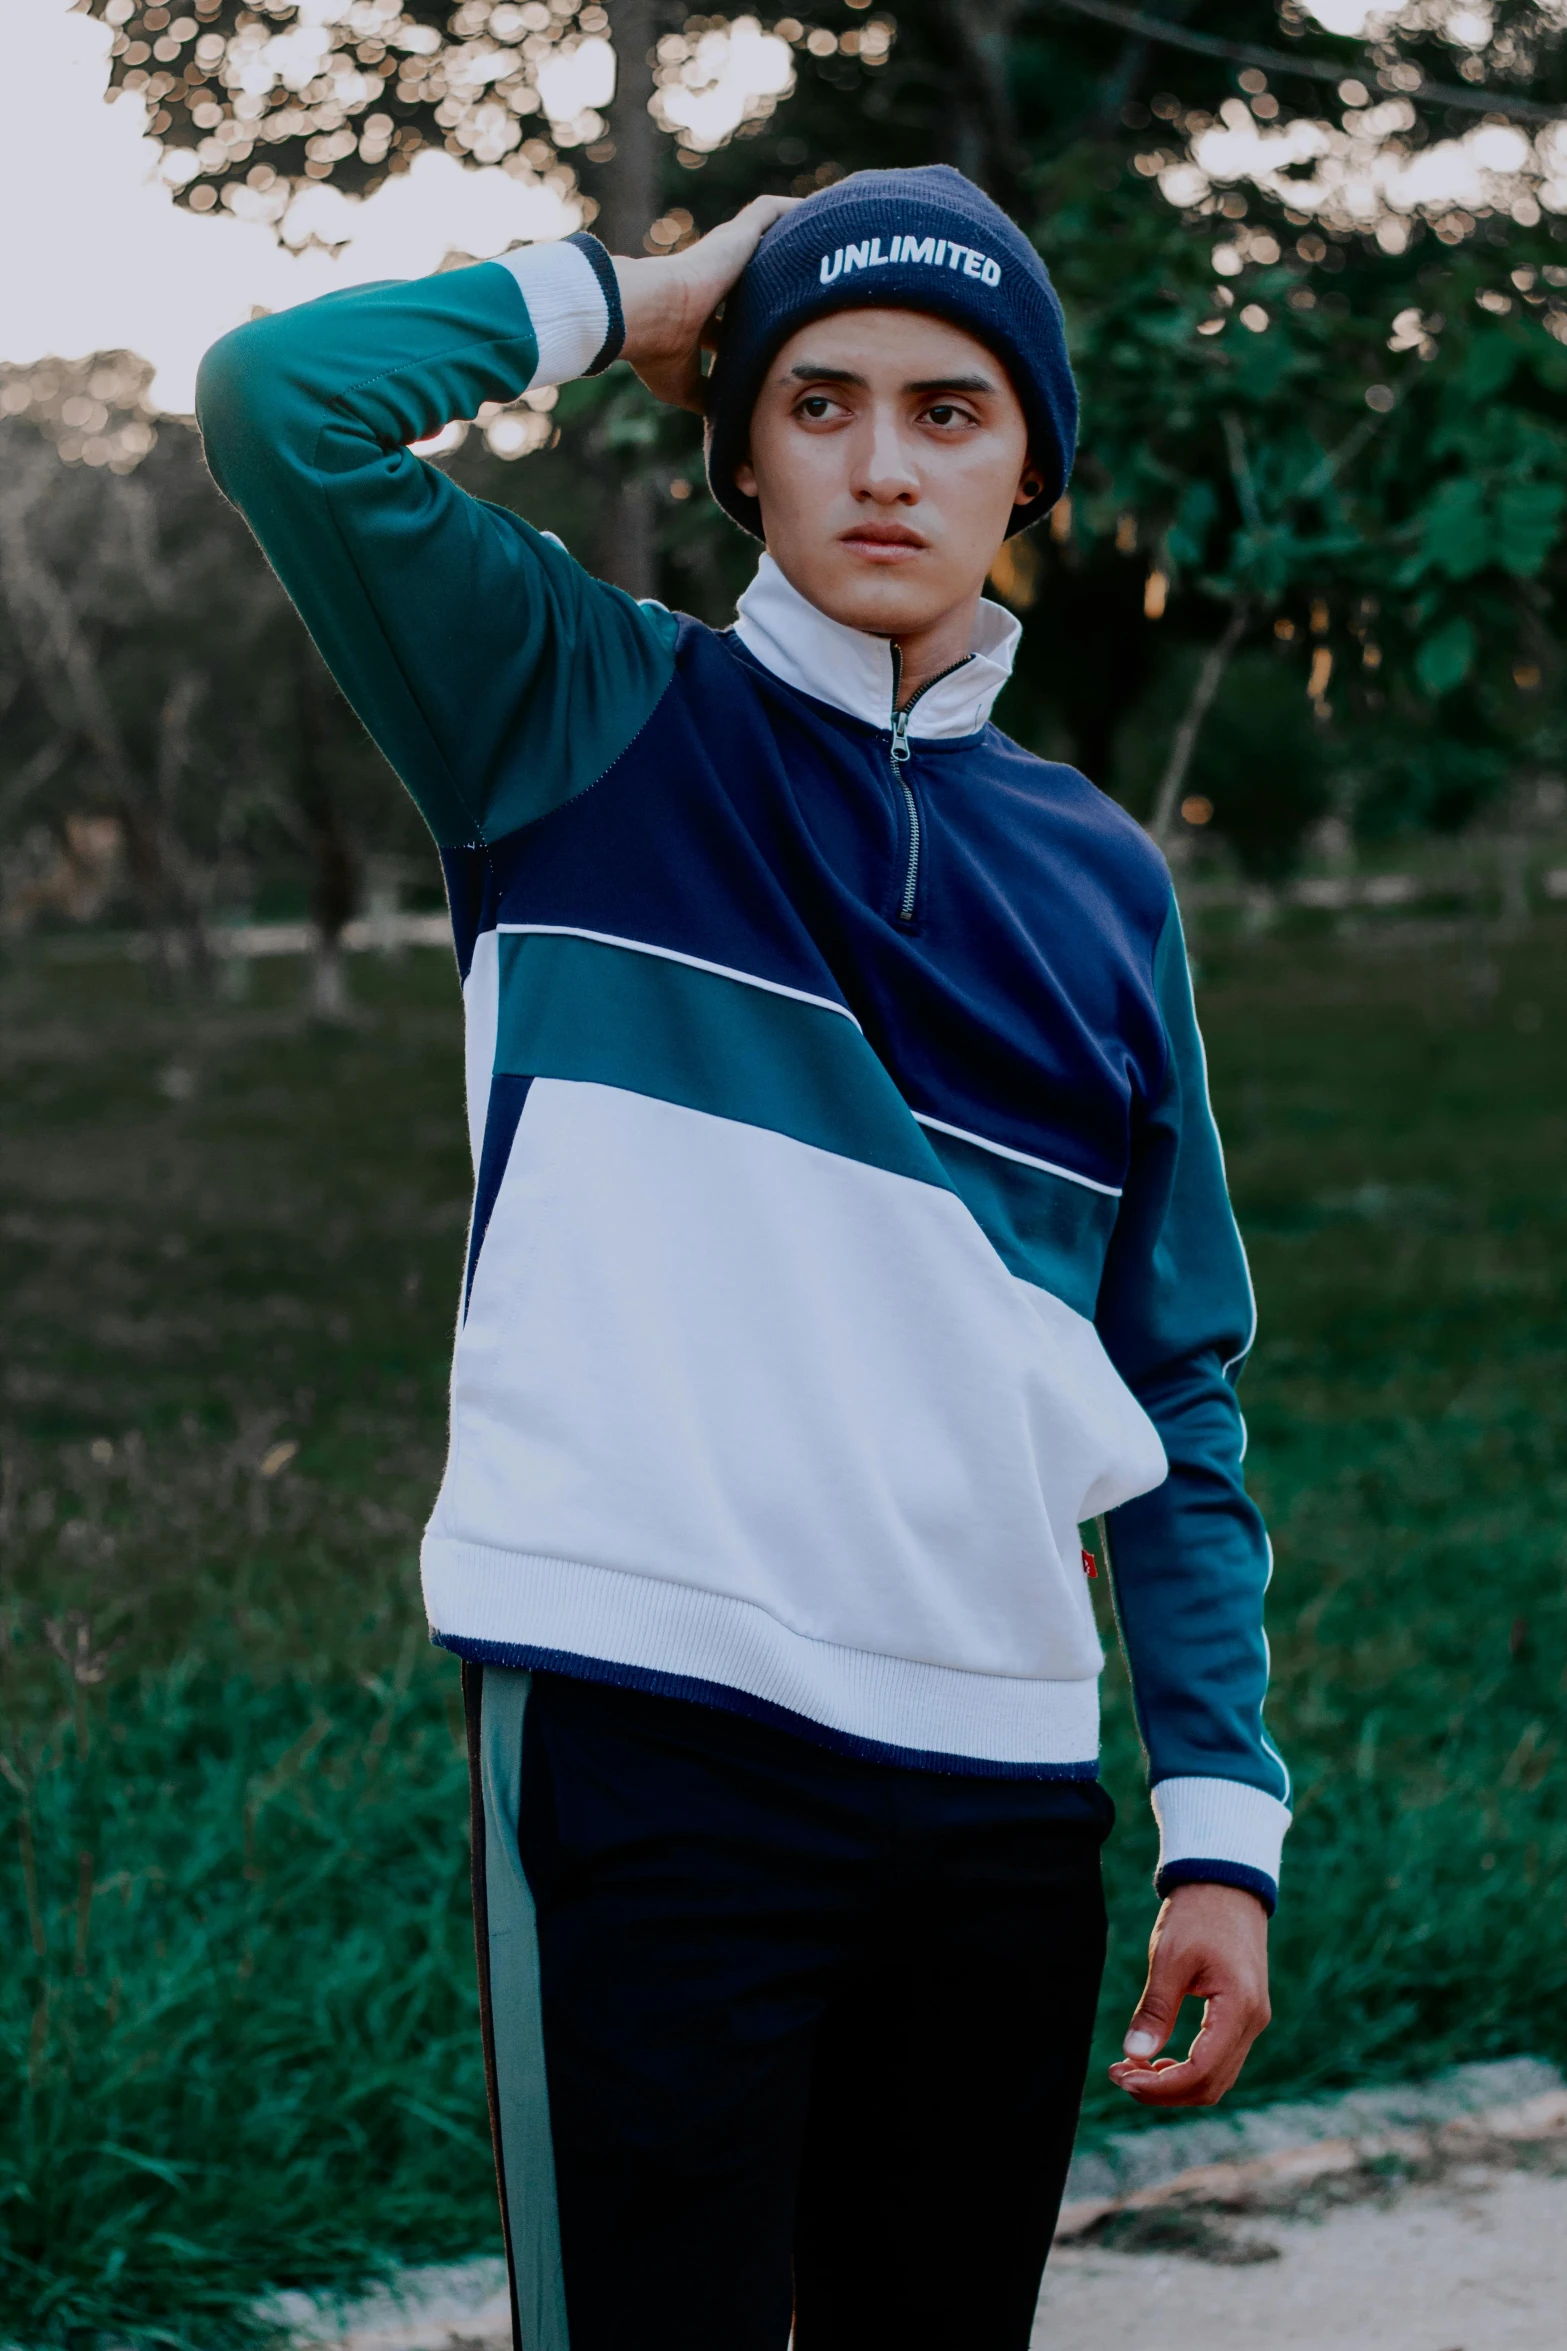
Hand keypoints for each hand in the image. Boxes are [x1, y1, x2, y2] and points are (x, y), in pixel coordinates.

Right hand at [611, 194, 799, 411]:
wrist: (647, 313)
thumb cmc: (658, 350)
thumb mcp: (682, 384)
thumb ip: (704, 396)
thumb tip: (721, 417)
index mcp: (704, 311)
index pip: (738, 315)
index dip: (758, 324)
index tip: (784, 336)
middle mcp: (717, 280)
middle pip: (756, 277)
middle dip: (779, 282)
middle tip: (817, 289)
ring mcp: (725, 254)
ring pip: (765, 240)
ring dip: (790, 240)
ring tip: (827, 244)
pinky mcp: (736, 235)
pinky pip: (769, 212)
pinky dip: (792, 210)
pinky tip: (820, 212)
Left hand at [1108, 1881, 1270, 2108]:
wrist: (1226, 1881)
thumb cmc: (1197, 1913)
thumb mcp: (1170, 1957)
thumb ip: (1156, 2009)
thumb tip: (1134, 2055)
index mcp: (1239, 2008)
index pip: (1202, 2072)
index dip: (1160, 2086)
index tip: (1122, 2076)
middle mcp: (1253, 2022)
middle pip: (1211, 2085)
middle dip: (1164, 2091)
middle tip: (1120, 2076)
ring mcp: (1252, 2020)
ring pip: (1217, 2077)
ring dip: (1176, 2083)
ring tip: (1134, 2069)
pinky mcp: (1244, 2014)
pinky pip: (1220, 2058)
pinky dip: (1190, 2067)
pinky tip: (1159, 2059)